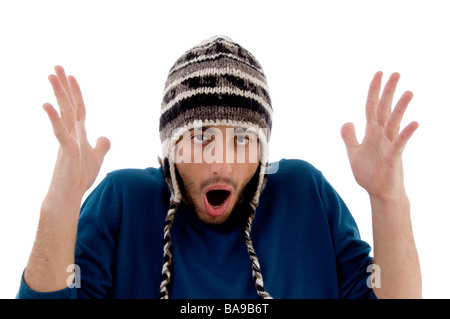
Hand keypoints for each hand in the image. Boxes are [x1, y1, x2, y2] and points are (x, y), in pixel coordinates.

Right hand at [43, 66, 109, 203]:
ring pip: (64, 114)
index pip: (79, 108)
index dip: (76, 92)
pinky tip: (47, 105)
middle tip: (56, 67)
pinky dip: (54, 119)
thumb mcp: (96, 158)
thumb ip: (101, 146)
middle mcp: (72, 133)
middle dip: (64, 86)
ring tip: (51, 77)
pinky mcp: (66, 152)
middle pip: (69, 105)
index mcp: (79, 133)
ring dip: (59, 95)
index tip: (71, 76)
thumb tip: (104, 136)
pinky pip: (60, 133)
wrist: (69, 195)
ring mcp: (68, 141)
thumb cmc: (80, 177)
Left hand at [341, 72, 417, 201]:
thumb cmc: (369, 173)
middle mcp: (381, 134)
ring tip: (408, 91)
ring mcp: (389, 144)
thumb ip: (349, 137)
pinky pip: (400, 143)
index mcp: (371, 132)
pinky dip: (406, 133)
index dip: (373, 91)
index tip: (378, 74)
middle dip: (388, 92)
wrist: (378, 193)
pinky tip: (413, 123)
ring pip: (394, 122)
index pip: (371, 107)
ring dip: (400, 108)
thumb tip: (346, 121)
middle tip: (395, 73)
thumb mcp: (353, 152)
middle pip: (384, 109)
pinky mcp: (394, 157)